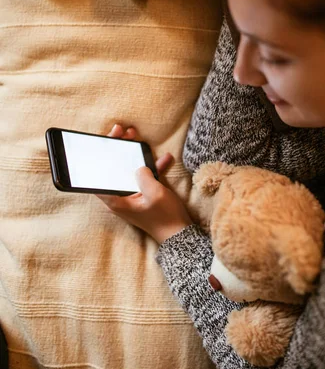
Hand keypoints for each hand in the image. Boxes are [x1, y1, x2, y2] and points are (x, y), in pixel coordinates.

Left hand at [96, 124, 192, 243]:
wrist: (180, 236)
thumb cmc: (166, 218)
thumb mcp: (155, 194)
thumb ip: (144, 176)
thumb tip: (140, 167)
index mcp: (116, 201)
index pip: (100, 175)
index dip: (101, 155)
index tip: (107, 140)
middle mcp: (120, 198)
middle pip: (113, 169)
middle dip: (118, 149)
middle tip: (123, 132)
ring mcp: (131, 196)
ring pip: (127, 170)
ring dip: (134, 155)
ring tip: (137, 136)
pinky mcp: (143, 195)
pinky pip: (143, 177)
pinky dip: (151, 168)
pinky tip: (164, 159)